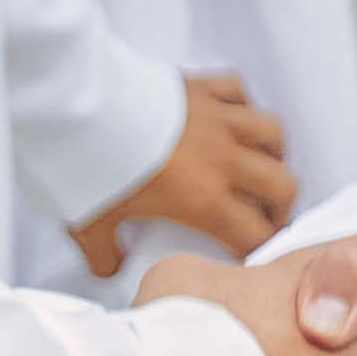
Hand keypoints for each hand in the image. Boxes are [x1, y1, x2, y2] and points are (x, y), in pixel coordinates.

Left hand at [72, 70, 294, 277]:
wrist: (75, 103)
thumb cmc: (85, 164)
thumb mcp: (89, 226)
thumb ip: (104, 254)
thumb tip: (109, 268)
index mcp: (203, 200)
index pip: (255, 233)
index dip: (260, 250)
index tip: (250, 256)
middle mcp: (221, 159)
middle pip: (282, 185)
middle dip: (280, 207)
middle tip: (266, 218)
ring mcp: (215, 118)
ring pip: (273, 134)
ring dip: (273, 154)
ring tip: (260, 166)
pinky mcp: (199, 86)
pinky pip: (239, 91)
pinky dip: (243, 104)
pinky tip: (232, 116)